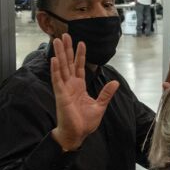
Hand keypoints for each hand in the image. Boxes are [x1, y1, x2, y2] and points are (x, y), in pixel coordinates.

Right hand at [50, 34, 119, 150]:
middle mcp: (70, 85)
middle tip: (65, 35)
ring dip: (59, 54)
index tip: (81, 42)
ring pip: (61, 68)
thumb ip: (106, 93)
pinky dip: (55, 69)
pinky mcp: (60, 95)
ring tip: (57, 41)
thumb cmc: (85, 122)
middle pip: (68, 63)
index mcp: (79, 87)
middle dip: (67, 49)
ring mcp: (64, 89)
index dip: (80, 55)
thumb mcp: (100, 106)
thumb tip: (115, 82)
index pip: (79, 67)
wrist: (77, 134)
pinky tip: (54, 59)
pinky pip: (57, 80)